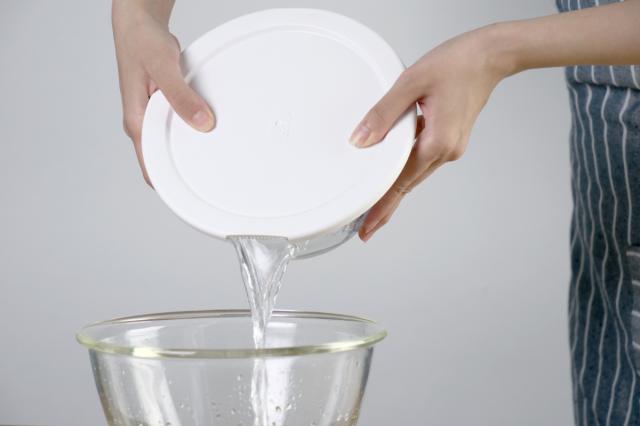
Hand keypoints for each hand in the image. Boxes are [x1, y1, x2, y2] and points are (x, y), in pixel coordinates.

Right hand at [112, 0, 214, 185]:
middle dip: (183, 177)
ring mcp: (152, 118)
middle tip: (212, 186)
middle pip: (162, 163)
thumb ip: (181, 96)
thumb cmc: (142, 43)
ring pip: (170, 147)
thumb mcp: (164, 67)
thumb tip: (202, 122)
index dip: (169, 190)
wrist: (138, 24)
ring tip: (214, 164)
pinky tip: (208, 135)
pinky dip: (191, 135)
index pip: (151, 170)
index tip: (190, 201)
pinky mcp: (162, 109)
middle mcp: (142, 125)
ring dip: (189, 154)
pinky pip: (176, 130)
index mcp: (137, 123)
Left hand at [350, 25, 512, 240]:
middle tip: (365, 227)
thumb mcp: (410, 83)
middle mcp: (447, 151)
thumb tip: (360, 140)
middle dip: (385, 206)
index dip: (382, 208)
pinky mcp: (451, 140)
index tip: (367, 228)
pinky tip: (393, 171)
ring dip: (395, 188)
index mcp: (437, 141)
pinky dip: (406, 169)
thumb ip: (383, 114)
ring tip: (375, 204)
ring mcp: (451, 147)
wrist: (489, 56)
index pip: (401, 183)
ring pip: (415, 174)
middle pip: (408, 185)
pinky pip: (422, 160)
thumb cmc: (456, 64)